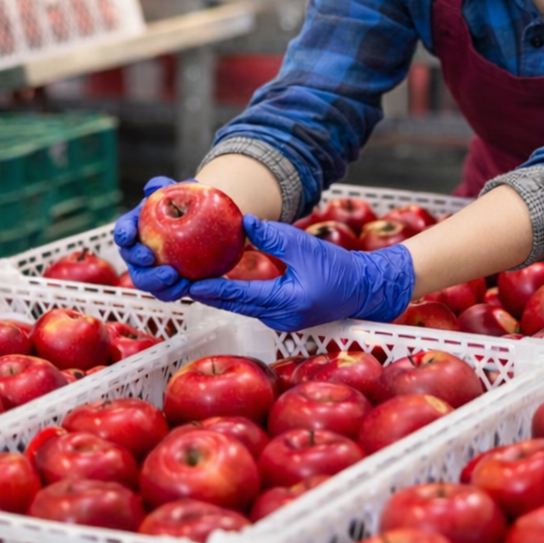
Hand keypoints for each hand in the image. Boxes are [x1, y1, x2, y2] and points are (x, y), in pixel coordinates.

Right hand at [111, 176, 191, 301]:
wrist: (199, 224)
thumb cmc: (182, 206)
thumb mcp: (176, 193)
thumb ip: (165, 187)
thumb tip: (155, 185)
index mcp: (135, 228)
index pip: (123, 231)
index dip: (123, 234)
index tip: (127, 236)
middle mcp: (137, 251)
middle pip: (131, 261)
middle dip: (139, 263)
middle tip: (152, 259)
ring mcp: (149, 270)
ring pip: (145, 281)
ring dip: (157, 283)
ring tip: (177, 279)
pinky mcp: (164, 283)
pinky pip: (165, 291)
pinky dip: (175, 292)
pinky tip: (190, 287)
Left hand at [188, 215, 414, 331]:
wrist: (363, 289)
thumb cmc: (338, 269)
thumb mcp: (305, 246)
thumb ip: (273, 236)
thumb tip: (242, 221)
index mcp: (285, 302)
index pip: (239, 296)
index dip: (211, 288)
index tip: (188, 281)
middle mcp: (279, 317)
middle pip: (234, 304)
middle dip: (207, 292)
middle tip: (180, 279)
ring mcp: (280, 321)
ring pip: (241, 306)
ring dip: (219, 294)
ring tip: (192, 278)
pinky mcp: (282, 317)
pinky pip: (252, 306)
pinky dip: (234, 295)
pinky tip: (219, 282)